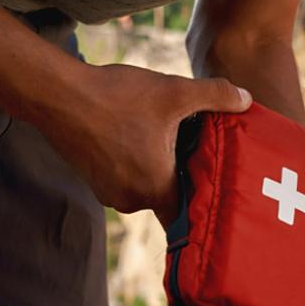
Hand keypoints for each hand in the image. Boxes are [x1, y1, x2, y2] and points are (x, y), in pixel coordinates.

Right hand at [34, 63, 251, 223]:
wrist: (57, 94)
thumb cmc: (117, 97)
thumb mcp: (175, 91)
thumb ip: (216, 96)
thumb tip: (248, 100)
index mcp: (155, 188)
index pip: (187, 214)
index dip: (206, 203)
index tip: (222, 191)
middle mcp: (130, 200)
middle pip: (170, 196)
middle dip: (185, 176)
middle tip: (203, 152)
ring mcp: (108, 192)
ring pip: (147, 185)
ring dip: (160, 167)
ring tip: (174, 138)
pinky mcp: (93, 179)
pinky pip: (127, 177)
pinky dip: (138, 161)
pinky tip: (143, 134)